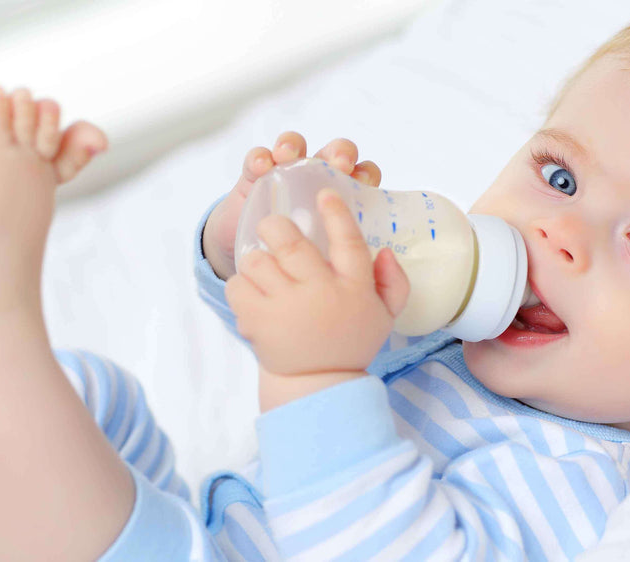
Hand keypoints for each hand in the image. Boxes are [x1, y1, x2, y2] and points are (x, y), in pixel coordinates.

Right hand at [203, 133, 381, 279]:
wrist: (257, 276)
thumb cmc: (305, 271)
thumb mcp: (335, 271)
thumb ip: (368, 270)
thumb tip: (387, 255)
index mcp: (345, 199)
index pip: (363, 175)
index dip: (365, 173)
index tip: (361, 183)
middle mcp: (319, 181)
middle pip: (335, 152)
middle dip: (339, 152)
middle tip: (338, 164)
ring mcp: (287, 176)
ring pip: (296, 146)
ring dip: (295, 144)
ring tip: (288, 155)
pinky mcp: (255, 178)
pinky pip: (258, 159)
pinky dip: (260, 158)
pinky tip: (261, 167)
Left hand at [225, 188, 409, 376]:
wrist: (317, 383)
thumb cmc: (349, 340)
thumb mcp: (384, 315)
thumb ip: (392, 281)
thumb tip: (384, 251)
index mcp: (354, 288)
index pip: (348, 242)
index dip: (336, 213)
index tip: (324, 193)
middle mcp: (320, 294)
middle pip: (290, 243)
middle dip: (276, 226)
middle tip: (273, 227)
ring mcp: (286, 308)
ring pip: (257, 261)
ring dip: (257, 260)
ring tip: (263, 270)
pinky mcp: (257, 322)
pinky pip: (237, 286)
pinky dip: (241, 285)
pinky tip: (253, 293)